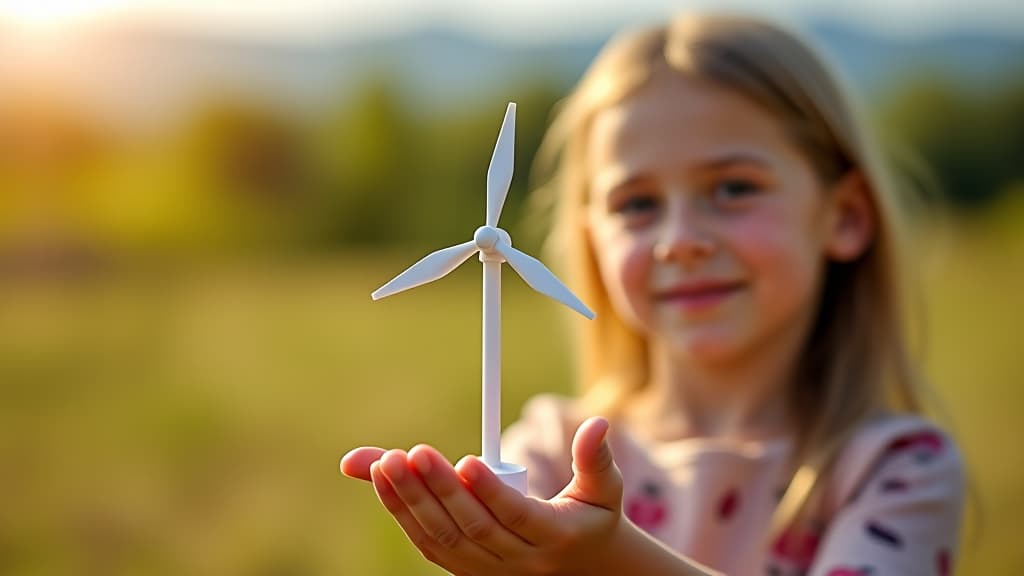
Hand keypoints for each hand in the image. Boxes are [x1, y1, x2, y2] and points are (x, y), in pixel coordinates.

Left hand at [340, 417, 623, 575]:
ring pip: (443, 537)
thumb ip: (595, 457)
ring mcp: (487, 569)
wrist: (580, 568)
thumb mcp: (604, 489)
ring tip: (386, 462)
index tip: (468, 461)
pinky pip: (428, 542)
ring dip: (410, 500)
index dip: (490, 492)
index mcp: (555, 537)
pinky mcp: (464, 568)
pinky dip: (402, 511)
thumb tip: (599, 421)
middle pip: (471, 527)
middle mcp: (517, 560)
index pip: (517, 516)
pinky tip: (382, 477)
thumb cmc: (592, 517)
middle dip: (438, 489)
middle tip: (412, 452)